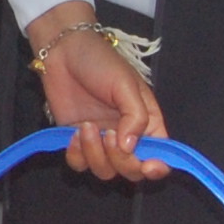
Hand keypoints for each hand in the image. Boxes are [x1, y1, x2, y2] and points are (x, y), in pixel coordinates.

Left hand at [28, 2, 169, 180]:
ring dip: (95, 155)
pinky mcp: (77, 142)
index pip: (160, 155)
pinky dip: (77, 156)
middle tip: (108, 135)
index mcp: (148, 124)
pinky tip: (73, 134)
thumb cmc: (100, 62)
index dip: (157, 168)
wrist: (62, 52)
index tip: (147, 166)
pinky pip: (80, 165)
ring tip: (86, 127)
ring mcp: (101, 142)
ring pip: (105, 171)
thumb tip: (130, 147)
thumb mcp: (126, 85)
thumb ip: (135, 117)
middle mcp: (126, 137)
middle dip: (121, 161)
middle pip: (132, 170)